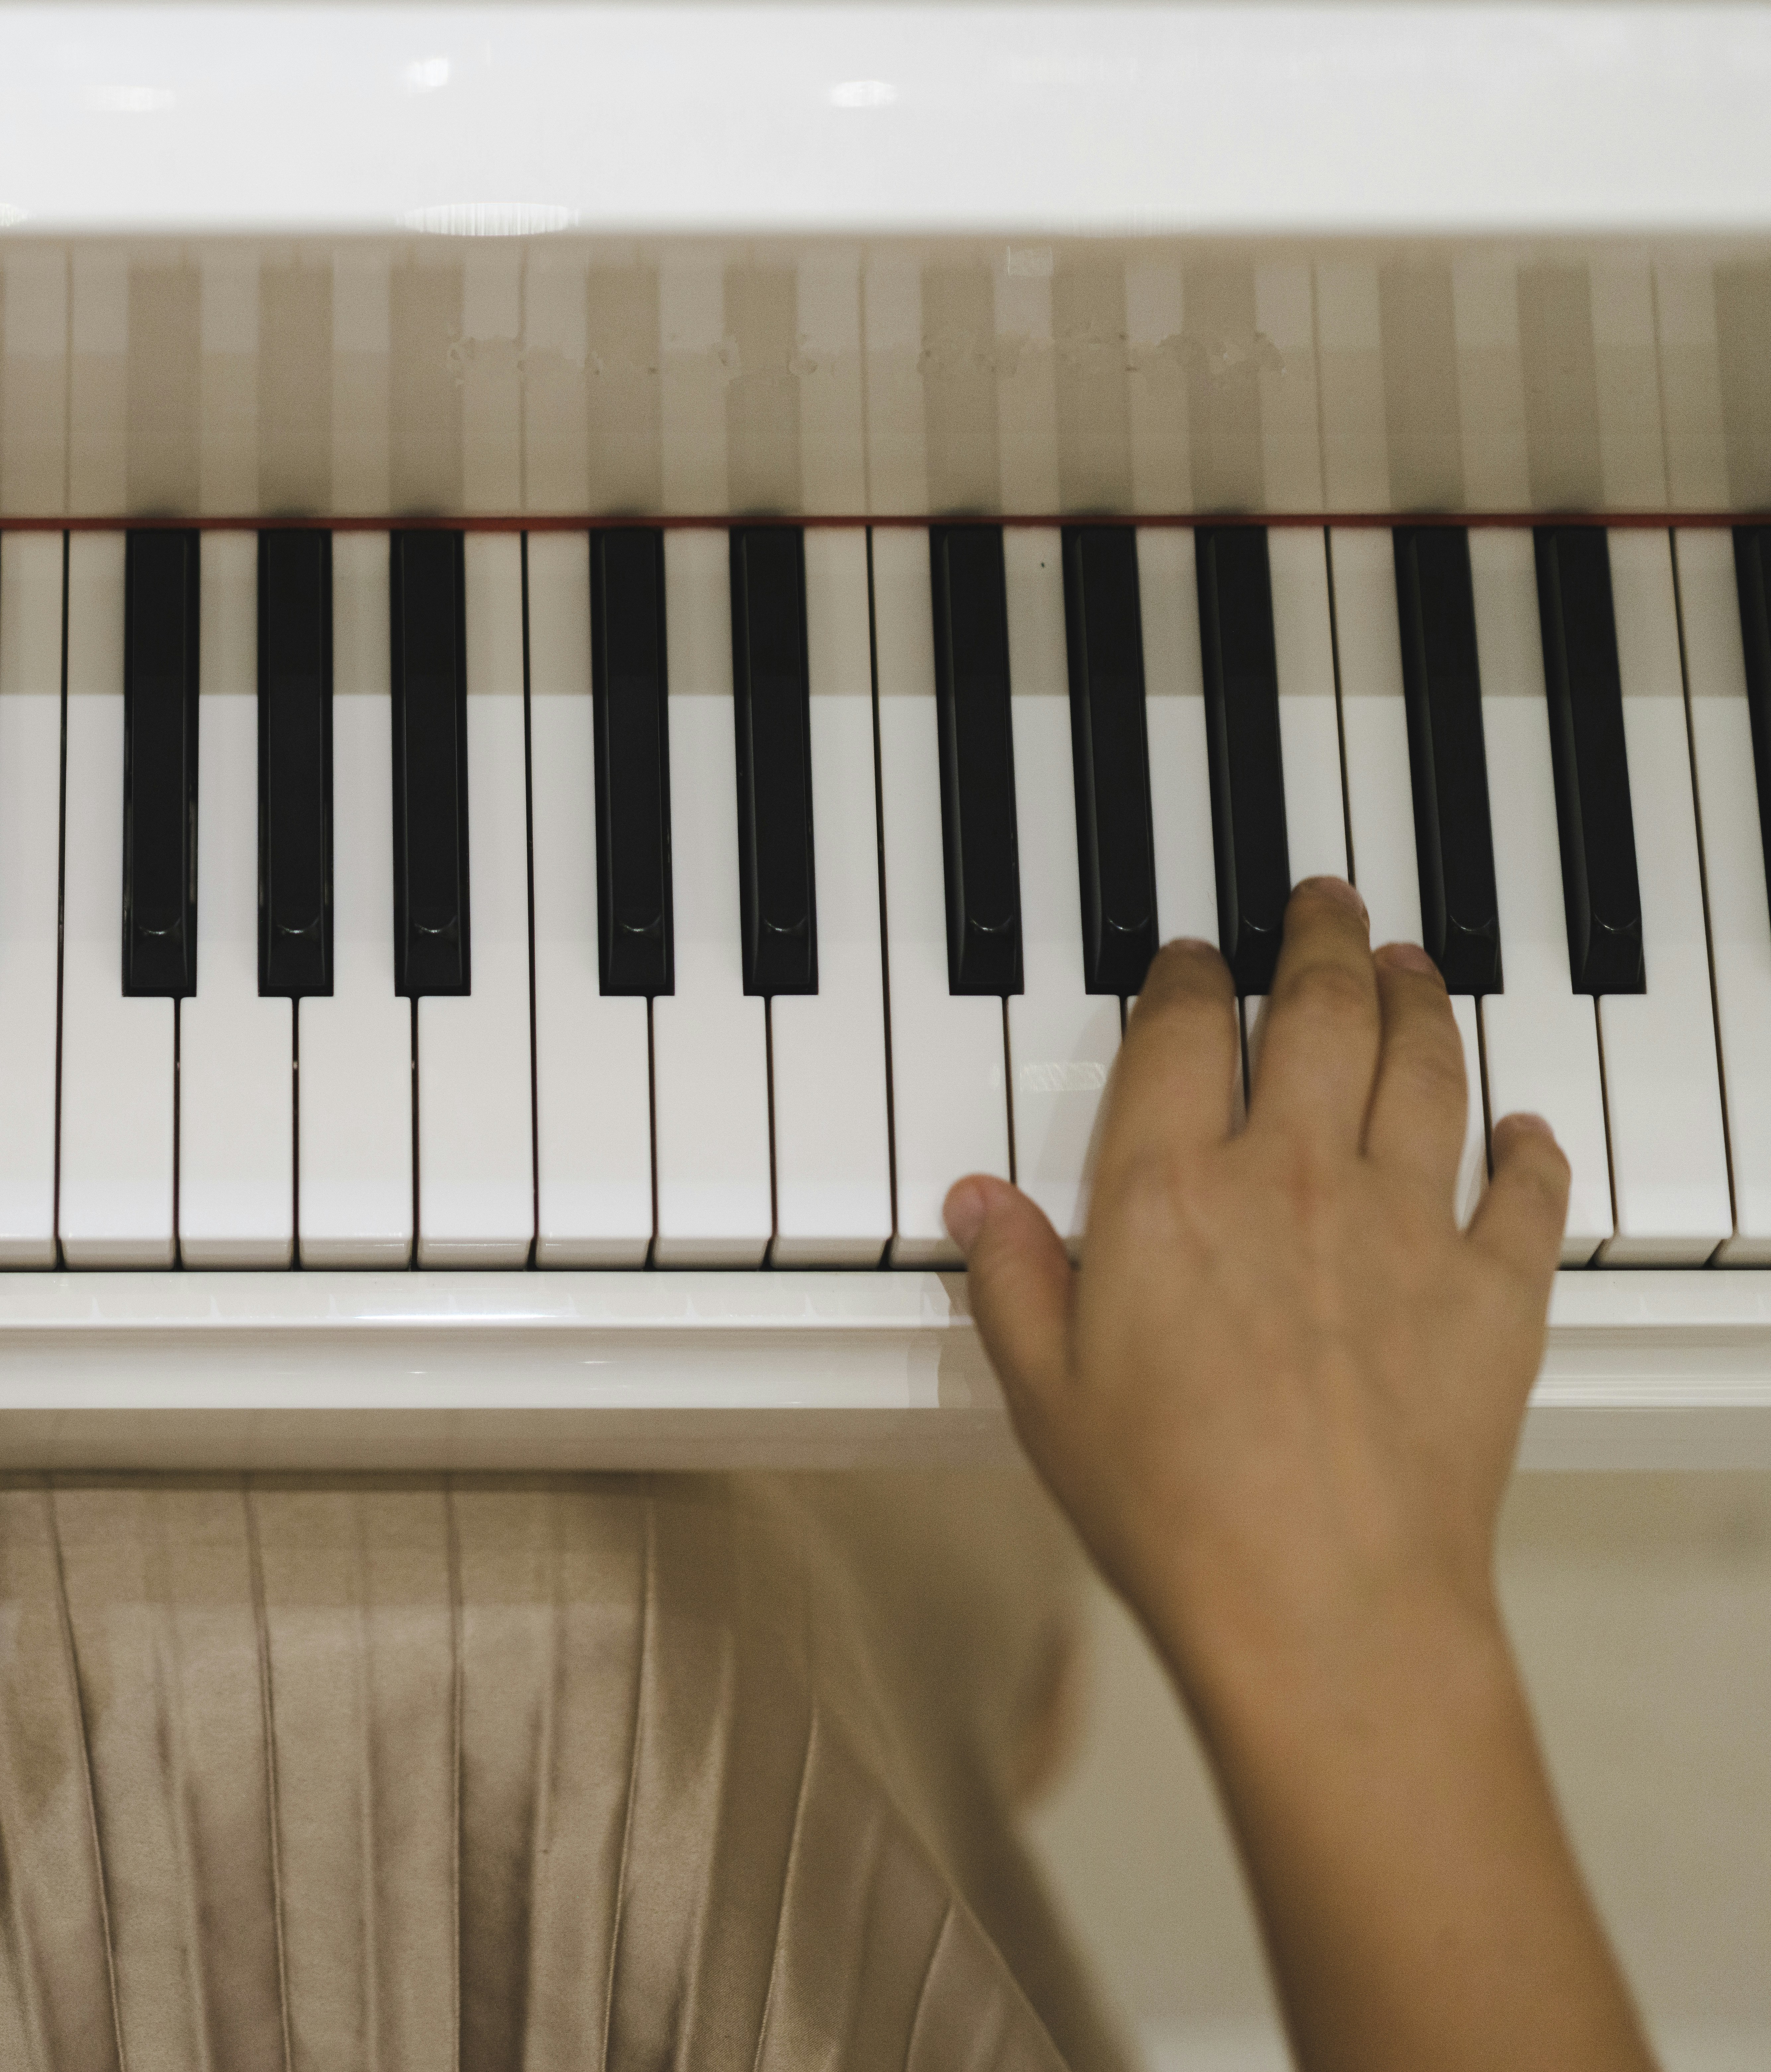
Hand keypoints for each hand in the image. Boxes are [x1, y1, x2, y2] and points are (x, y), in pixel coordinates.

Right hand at [945, 877, 1569, 1701]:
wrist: (1319, 1604)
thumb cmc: (1175, 1511)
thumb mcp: (1045, 1391)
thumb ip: (1011, 1278)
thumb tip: (977, 1203)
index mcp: (1167, 1196)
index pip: (1180, 1033)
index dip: (1185, 977)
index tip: (1190, 959)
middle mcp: (1288, 1182)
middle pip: (1319, 1013)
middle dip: (1321, 939)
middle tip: (1325, 901)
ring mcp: (1401, 1228)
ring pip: (1423, 1068)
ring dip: (1420, 1001)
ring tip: (1413, 965)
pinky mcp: (1491, 1293)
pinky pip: (1524, 1190)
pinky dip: (1530, 1148)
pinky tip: (1522, 1128)